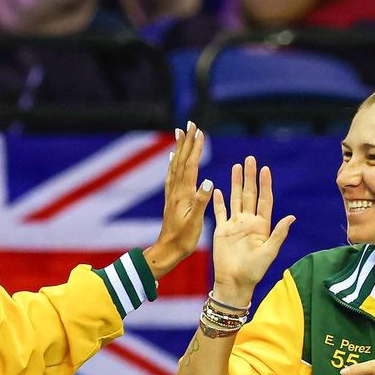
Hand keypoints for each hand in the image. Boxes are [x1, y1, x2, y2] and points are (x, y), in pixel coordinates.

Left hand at [144, 121, 212, 278]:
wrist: (167, 250)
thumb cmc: (183, 239)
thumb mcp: (195, 222)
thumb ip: (201, 201)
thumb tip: (207, 180)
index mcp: (184, 194)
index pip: (190, 165)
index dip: (195, 148)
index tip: (199, 131)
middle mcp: (176, 190)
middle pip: (182, 160)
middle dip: (187, 141)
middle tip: (190, 123)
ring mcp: (173, 194)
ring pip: (176, 165)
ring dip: (179, 148)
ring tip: (180, 133)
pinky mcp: (171, 199)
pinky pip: (172, 175)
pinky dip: (173, 163)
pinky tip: (173, 157)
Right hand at [211, 156, 295, 305]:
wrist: (234, 283)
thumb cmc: (254, 271)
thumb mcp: (270, 252)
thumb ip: (279, 234)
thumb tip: (292, 216)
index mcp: (262, 226)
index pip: (264, 200)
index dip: (265, 185)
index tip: (265, 169)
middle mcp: (249, 222)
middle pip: (250, 195)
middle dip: (250, 177)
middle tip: (250, 159)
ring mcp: (235, 225)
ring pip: (236, 199)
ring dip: (236, 183)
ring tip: (236, 167)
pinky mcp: (221, 231)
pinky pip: (220, 212)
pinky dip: (218, 201)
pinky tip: (217, 188)